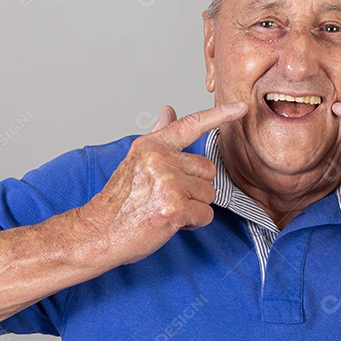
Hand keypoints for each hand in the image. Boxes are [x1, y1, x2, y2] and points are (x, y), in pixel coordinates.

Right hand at [79, 102, 245, 264]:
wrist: (99, 232)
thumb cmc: (119, 202)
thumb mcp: (135, 161)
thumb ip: (158, 136)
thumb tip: (168, 111)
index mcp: (152, 146)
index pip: (191, 125)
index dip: (219, 116)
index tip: (241, 108)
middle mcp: (161, 160)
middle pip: (207, 170)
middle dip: (195, 188)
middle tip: (169, 198)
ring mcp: (168, 182)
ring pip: (209, 194)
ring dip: (194, 207)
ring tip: (167, 210)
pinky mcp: (174, 206)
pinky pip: (205, 214)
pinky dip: (193, 223)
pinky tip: (171, 223)